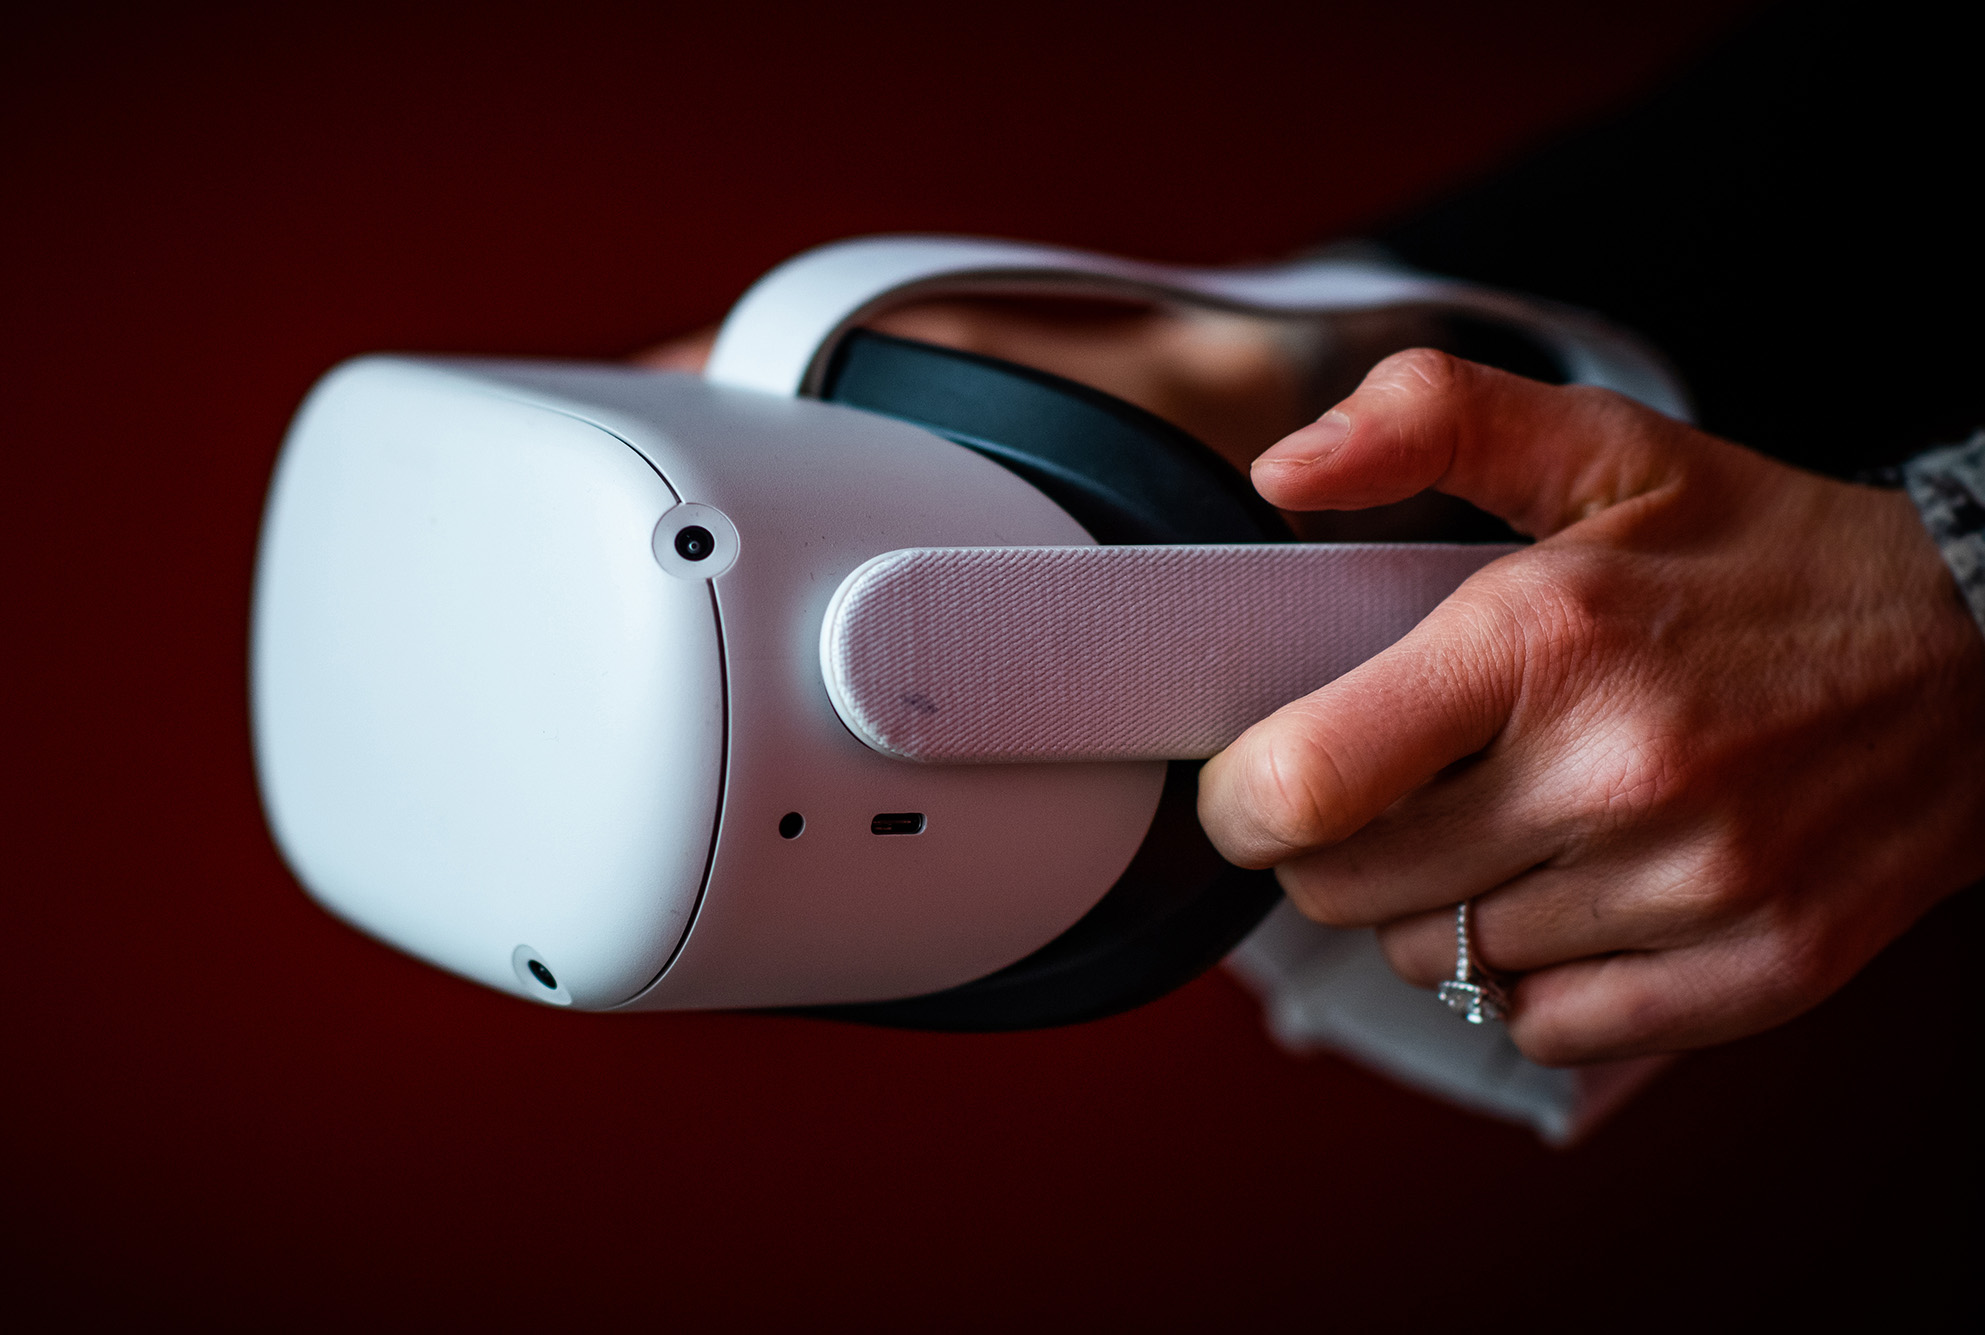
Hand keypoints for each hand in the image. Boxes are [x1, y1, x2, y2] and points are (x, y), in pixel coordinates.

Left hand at [1199, 349, 1984, 1064]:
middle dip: (1334, 845)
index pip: (1303, 786)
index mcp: (1547, 639)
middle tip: (1395, 786)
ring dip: (1436, 906)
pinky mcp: (1753, 974)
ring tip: (1507, 824)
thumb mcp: (1607, 449)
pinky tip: (1571, 894)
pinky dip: (1529, 974)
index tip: (1259, 776)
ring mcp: (1693, 889)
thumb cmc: (1767, 556)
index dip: (1242, 797)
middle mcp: (1615, 776)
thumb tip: (1282, 467)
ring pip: (1436, 961)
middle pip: (1344, 891)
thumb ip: (1431, 420)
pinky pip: (1542, 1024)